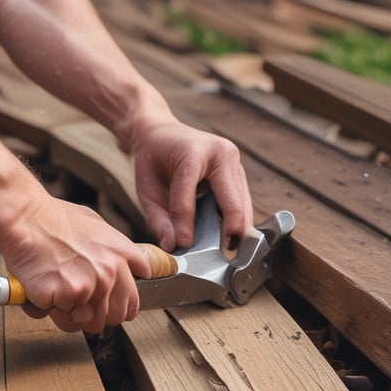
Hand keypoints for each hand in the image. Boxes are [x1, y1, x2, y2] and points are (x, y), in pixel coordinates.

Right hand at [0, 197, 151, 333]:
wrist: (25, 218)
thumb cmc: (53, 219)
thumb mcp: (96, 225)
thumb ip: (115, 250)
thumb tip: (130, 266)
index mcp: (120, 256)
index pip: (134, 299)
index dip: (121, 306)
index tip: (111, 306)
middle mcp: (109, 273)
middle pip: (116, 317)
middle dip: (98, 315)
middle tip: (79, 304)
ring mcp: (88, 286)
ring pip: (89, 322)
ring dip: (74, 315)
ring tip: (60, 292)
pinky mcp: (65, 296)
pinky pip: (63, 319)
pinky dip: (52, 309)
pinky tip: (45, 288)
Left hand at [132, 121, 253, 252]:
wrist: (162, 133)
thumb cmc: (152, 160)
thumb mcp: (147, 189)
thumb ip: (158, 218)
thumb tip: (173, 246)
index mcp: (193, 152)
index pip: (189, 193)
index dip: (186, 222)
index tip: (184, 246)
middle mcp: (221, 154)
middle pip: (231, 200)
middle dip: (231, 230)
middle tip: (225, 258)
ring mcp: (234, 162)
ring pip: (243, 203)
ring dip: (238, 228)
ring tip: (230, 253)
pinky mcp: (238, 173)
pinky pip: (241, 202)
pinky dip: (237, 221)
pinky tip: (231, 239)